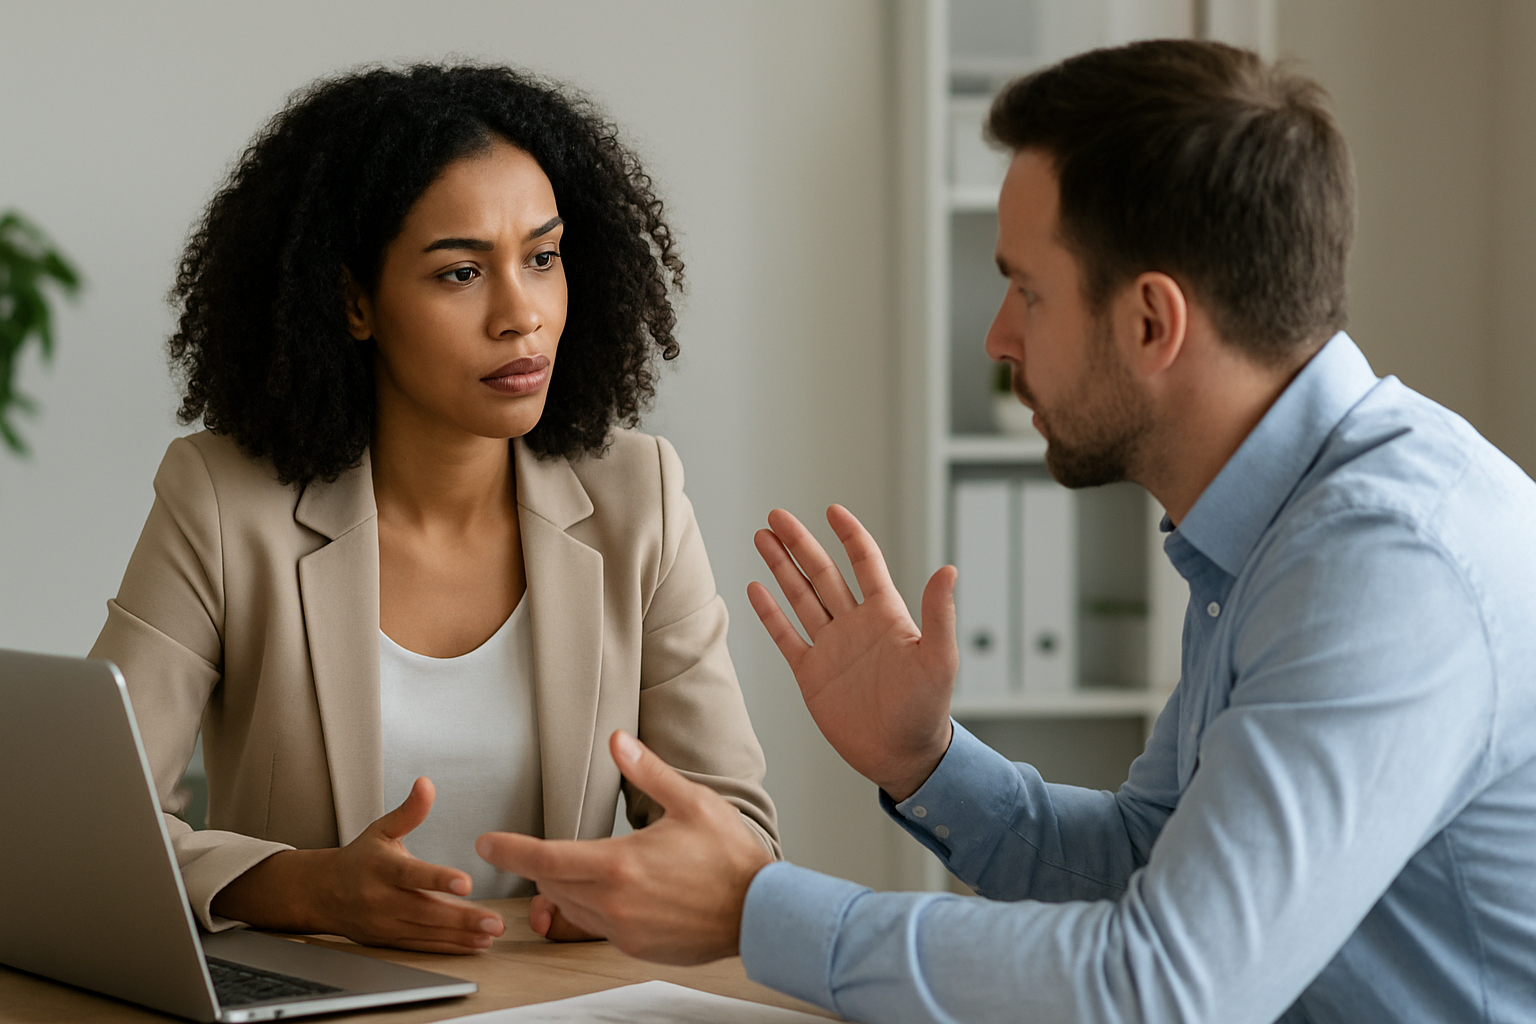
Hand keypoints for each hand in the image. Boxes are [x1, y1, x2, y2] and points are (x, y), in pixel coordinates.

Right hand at [210, 777, 504, 953]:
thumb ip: (409, 811)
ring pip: (426, 932)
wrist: (322, 893)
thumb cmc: (359, 859)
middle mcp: (381, 898)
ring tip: (490, 934)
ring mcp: (384, 923)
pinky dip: (448, 947)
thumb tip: (426, 785)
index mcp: (381, 868)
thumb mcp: (382, 829)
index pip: (411, 874)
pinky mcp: (388, 940)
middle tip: (494, 921)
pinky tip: (473, 944)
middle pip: (424, 910)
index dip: (438, 879)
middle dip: (461, 919)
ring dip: (460, 936)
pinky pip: (421, 946)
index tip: (466, 884)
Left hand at [476, 731, 772, 964]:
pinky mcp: (635, 947)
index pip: (545, 858)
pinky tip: (614, 891)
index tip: (487, 843)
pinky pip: (596, 926)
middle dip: (542, 866)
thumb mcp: (691, 802)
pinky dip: (591, 907)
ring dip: (565, 887)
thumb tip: (617, 741)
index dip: (510, 850)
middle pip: (552, 884)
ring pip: (571, 908)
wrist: (760, 912)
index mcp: (619, 864)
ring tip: (581, 867)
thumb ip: (647, 771)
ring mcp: (623, 929)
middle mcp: (614, 903)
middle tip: (544, 849)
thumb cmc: (730, 857)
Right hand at [748, 505, 956, 800]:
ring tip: (762, 537)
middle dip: (799, 544)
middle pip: (821, 573)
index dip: (849, 535)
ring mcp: (831, 647)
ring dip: (781, 568)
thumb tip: (949, 570)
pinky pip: (786, 636)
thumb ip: (939, 615)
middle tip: (776, 515)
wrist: (902, 757)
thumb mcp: (938, 660)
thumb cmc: (927, 711)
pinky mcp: (811, 674)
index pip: (864, 563)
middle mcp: (855, 625)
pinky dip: (770, 613)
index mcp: (886, 615)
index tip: (832, 510)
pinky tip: (756, 588)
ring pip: (800, 597)